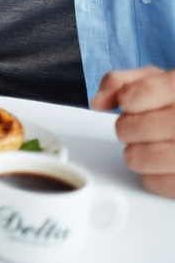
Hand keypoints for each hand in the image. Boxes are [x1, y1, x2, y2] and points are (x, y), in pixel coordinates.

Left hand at [90, 67, 174, 197]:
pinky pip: (155, 183)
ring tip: (150, 145)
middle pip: (131, 128)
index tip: (130, 102)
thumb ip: (123, 82)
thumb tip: (99, 102)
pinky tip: (164, 164)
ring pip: (138, 158)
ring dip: (135, 152)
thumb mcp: (158, 80)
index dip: (126, 100)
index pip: (136, 95)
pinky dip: (151, 175)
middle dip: (126, 127)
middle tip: (140, 127)